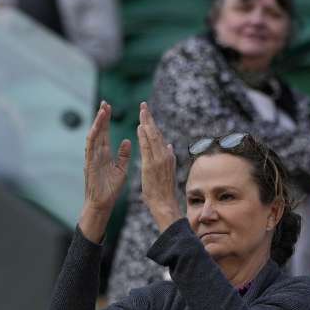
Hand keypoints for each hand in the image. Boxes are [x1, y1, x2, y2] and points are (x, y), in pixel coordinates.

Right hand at [79, 101, 130, 242]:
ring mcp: (92, 157)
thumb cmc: (110, 188)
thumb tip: (127, 140)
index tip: (109, 108)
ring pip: (94, 136)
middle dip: (102, 117)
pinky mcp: (90, 163)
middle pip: (99, 131)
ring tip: (102, 110)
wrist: (102, 203)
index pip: (105, 133)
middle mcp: (97, 153)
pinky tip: (97, 127)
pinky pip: (91, 148)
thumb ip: (123, 155)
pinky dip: (93, 136)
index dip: (107, 121)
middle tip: (105, 102)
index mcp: (105, 154)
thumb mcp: (121, 169)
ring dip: (98, 123)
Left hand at [136, 102, 180, 231]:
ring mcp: (159, 160)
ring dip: (147, 123)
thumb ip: (167, 157)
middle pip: (156, 133)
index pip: (158, 137)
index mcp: (167, 157)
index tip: (147, 114)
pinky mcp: (152, 165)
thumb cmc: (163, 191)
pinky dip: (144, 136)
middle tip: (144, 105)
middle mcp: (165, 156)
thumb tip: (169, 146)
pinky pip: (148, 148)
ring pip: (153, 137)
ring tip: (142, 111)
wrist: (165, 204)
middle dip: (150, 118)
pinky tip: (140, 127)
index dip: (152, 124)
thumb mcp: (166, 171)